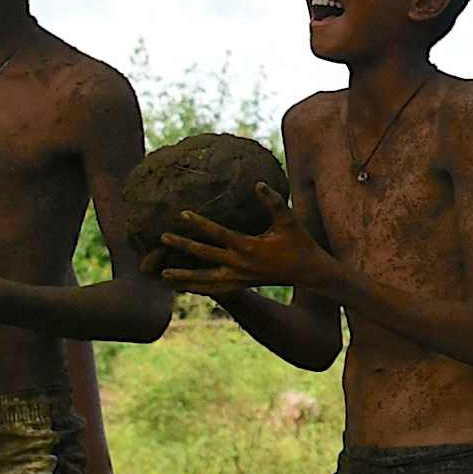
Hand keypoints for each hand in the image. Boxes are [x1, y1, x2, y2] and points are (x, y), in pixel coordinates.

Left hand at [159, 208, 319, 296]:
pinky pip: (215, 289)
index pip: (218, 234)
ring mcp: (239, 277)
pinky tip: (184, 288)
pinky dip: (198, 288)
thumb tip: (258, 184)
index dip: (199, 223)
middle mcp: (240, 264)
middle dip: (183, 246)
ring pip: (205, 279)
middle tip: (163, 238)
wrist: (308, 272)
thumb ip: (274, 202)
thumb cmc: (299, 243)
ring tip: (164, 275)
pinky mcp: (242, 285)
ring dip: (184, 276)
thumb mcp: (289, 220)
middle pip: (205, 254)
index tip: (182, 214)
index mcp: (248, 247)